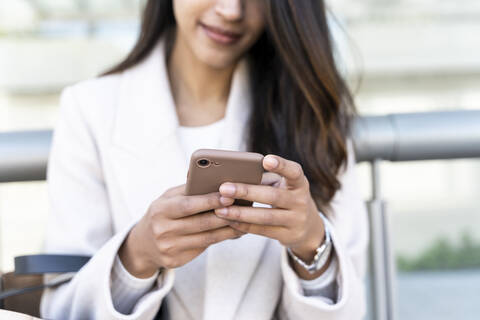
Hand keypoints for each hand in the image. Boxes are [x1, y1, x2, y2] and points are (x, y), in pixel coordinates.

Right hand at [119, 185, 242, 277]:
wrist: (142, 245)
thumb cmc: (162, 214)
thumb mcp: (167, 198)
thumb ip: (188, 189)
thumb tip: (212, 177)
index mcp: (160, 210)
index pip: (188, 205)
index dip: (209, 201)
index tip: (228, 196)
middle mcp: (162, 230)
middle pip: (201, 223)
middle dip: (225, 215)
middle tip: (244, 207)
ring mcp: (169, 248)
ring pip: (207, 238)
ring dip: (228, 229)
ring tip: (245, 220)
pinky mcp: (176, 261)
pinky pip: (205, 248)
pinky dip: (222, 239)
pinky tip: (234, 232)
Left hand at [214, 155, 325, 266]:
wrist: (308, 228)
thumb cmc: (287, 198)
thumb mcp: (283, 186)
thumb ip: (264, 180)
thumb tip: (232, 175)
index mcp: (300, 183)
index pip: (294, 172)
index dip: (281, 166)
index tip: (266, 160)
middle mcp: (301, 201)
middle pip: (272, 196)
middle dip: (246, 192)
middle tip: (224, 188)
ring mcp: (296, 220)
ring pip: (265, 216)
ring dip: (240, 213)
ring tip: (220, 209)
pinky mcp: (288, 236)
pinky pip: (263, 230)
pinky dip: (244, 225)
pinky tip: (229, 220)